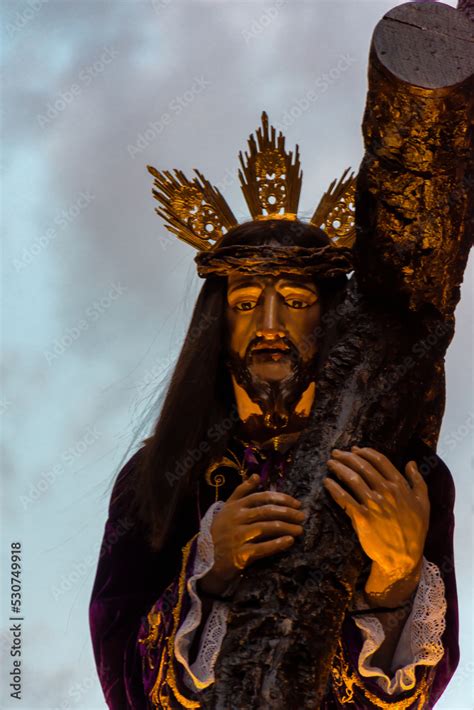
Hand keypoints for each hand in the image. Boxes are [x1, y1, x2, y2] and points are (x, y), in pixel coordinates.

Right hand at [199, 475, 304, 595]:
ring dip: (286, 527)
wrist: (208, 561)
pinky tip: (289, 541)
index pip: (261, 497)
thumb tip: (257, 476)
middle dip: (287, 513)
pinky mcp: (240, 555)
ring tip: (300, 530)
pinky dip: (277, 544)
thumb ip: (242, 491)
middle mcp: (235, 519)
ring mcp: (237, 537)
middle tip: (302, 516)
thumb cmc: (221, 532)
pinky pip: (262, 548)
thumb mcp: (227, 509)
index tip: (297, 503)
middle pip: (266, 511)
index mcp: (234, 507)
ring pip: (266, 528)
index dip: (281, 499)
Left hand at [323, 446, 429, 602]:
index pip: (380, 461)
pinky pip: (344, 498)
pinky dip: (334, 488)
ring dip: (339, 467)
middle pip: (362, 466)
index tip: (354, 449)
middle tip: (336, 453)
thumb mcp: (424, 504)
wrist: (404, 558)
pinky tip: (327, 482)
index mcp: (400, 486)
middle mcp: (386, 492)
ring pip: (352, 479)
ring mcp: (374, 505)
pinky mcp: (362, 518)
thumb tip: (411, 462)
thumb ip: (418, 481)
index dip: (365, 452)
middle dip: (347, 456)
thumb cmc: (414, 531)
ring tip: (330, 463)